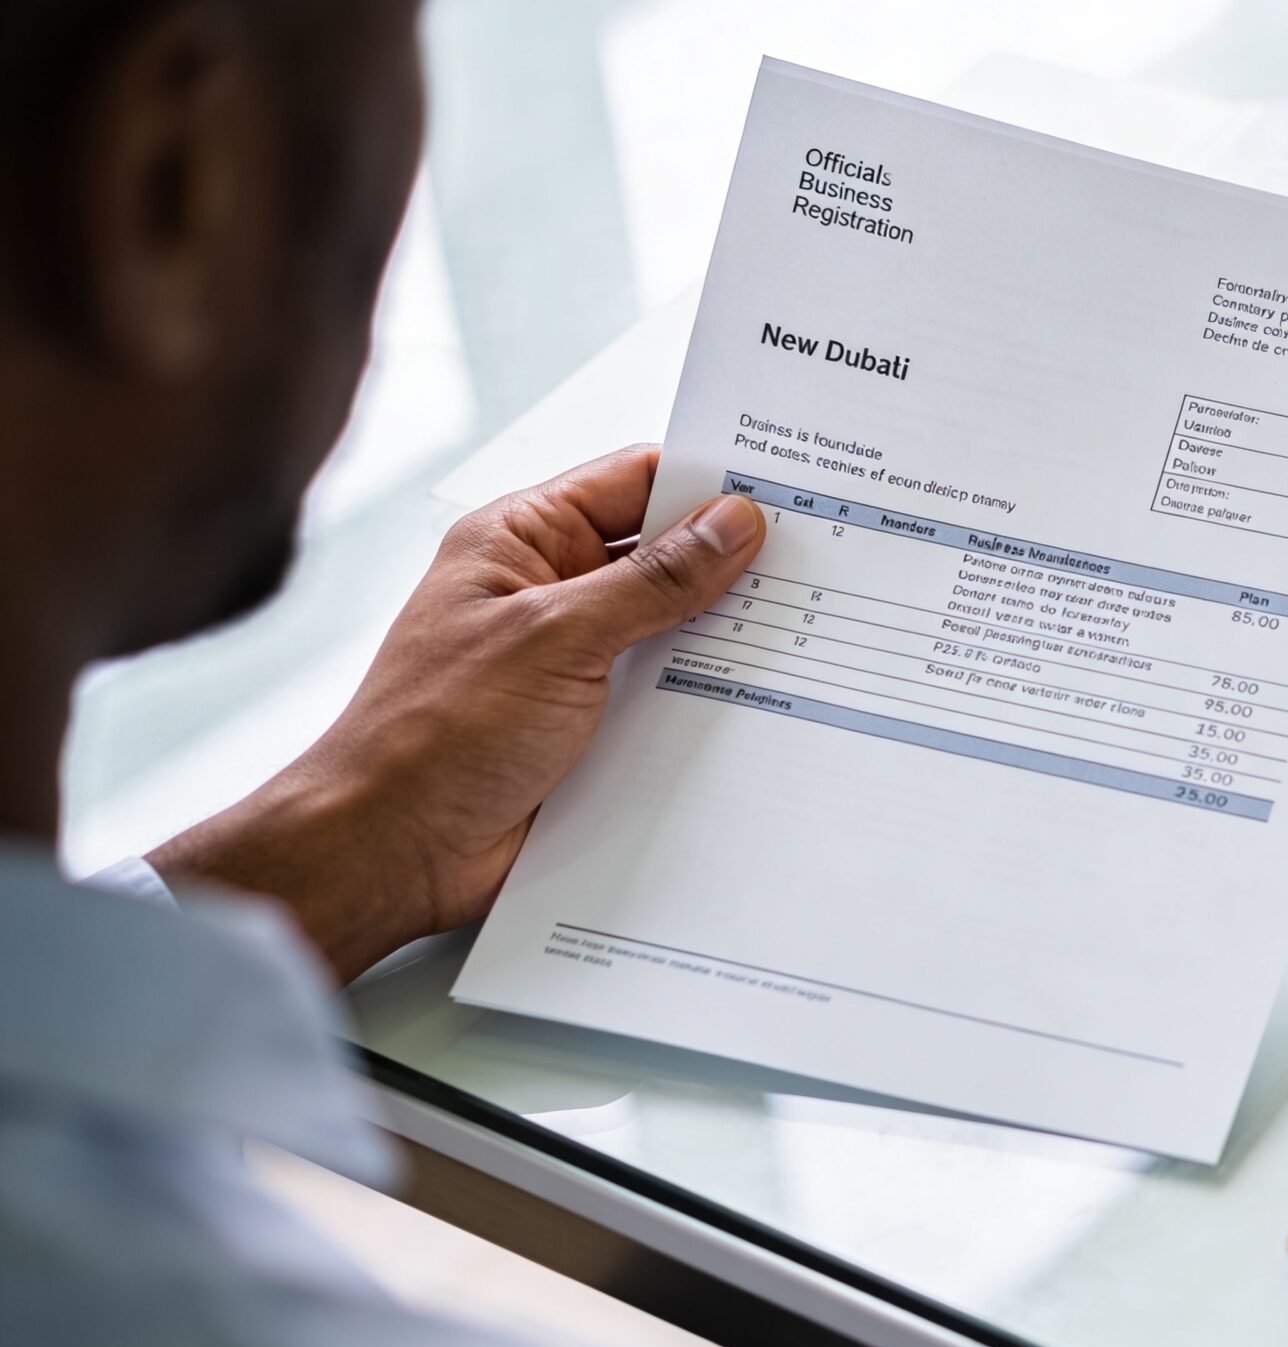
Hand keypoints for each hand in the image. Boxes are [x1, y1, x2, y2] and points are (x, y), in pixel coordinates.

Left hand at [150, 446, 764, 978]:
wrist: (393, 851)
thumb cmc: (434, 735)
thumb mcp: (556, 638)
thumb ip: (652, 581)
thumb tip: (731, 523)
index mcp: (522, 539)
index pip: (635, 480)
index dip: (709, 482)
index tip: (789, 490)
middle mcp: (549, 591)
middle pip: (664, 555)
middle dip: (734, 563)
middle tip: (819, 564)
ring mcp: (574, 661)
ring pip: (675, 630)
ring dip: (726, 638)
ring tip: (808, 632)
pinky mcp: (592, 726)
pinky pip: (668, 696)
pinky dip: (711, 698)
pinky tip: (764, 702)